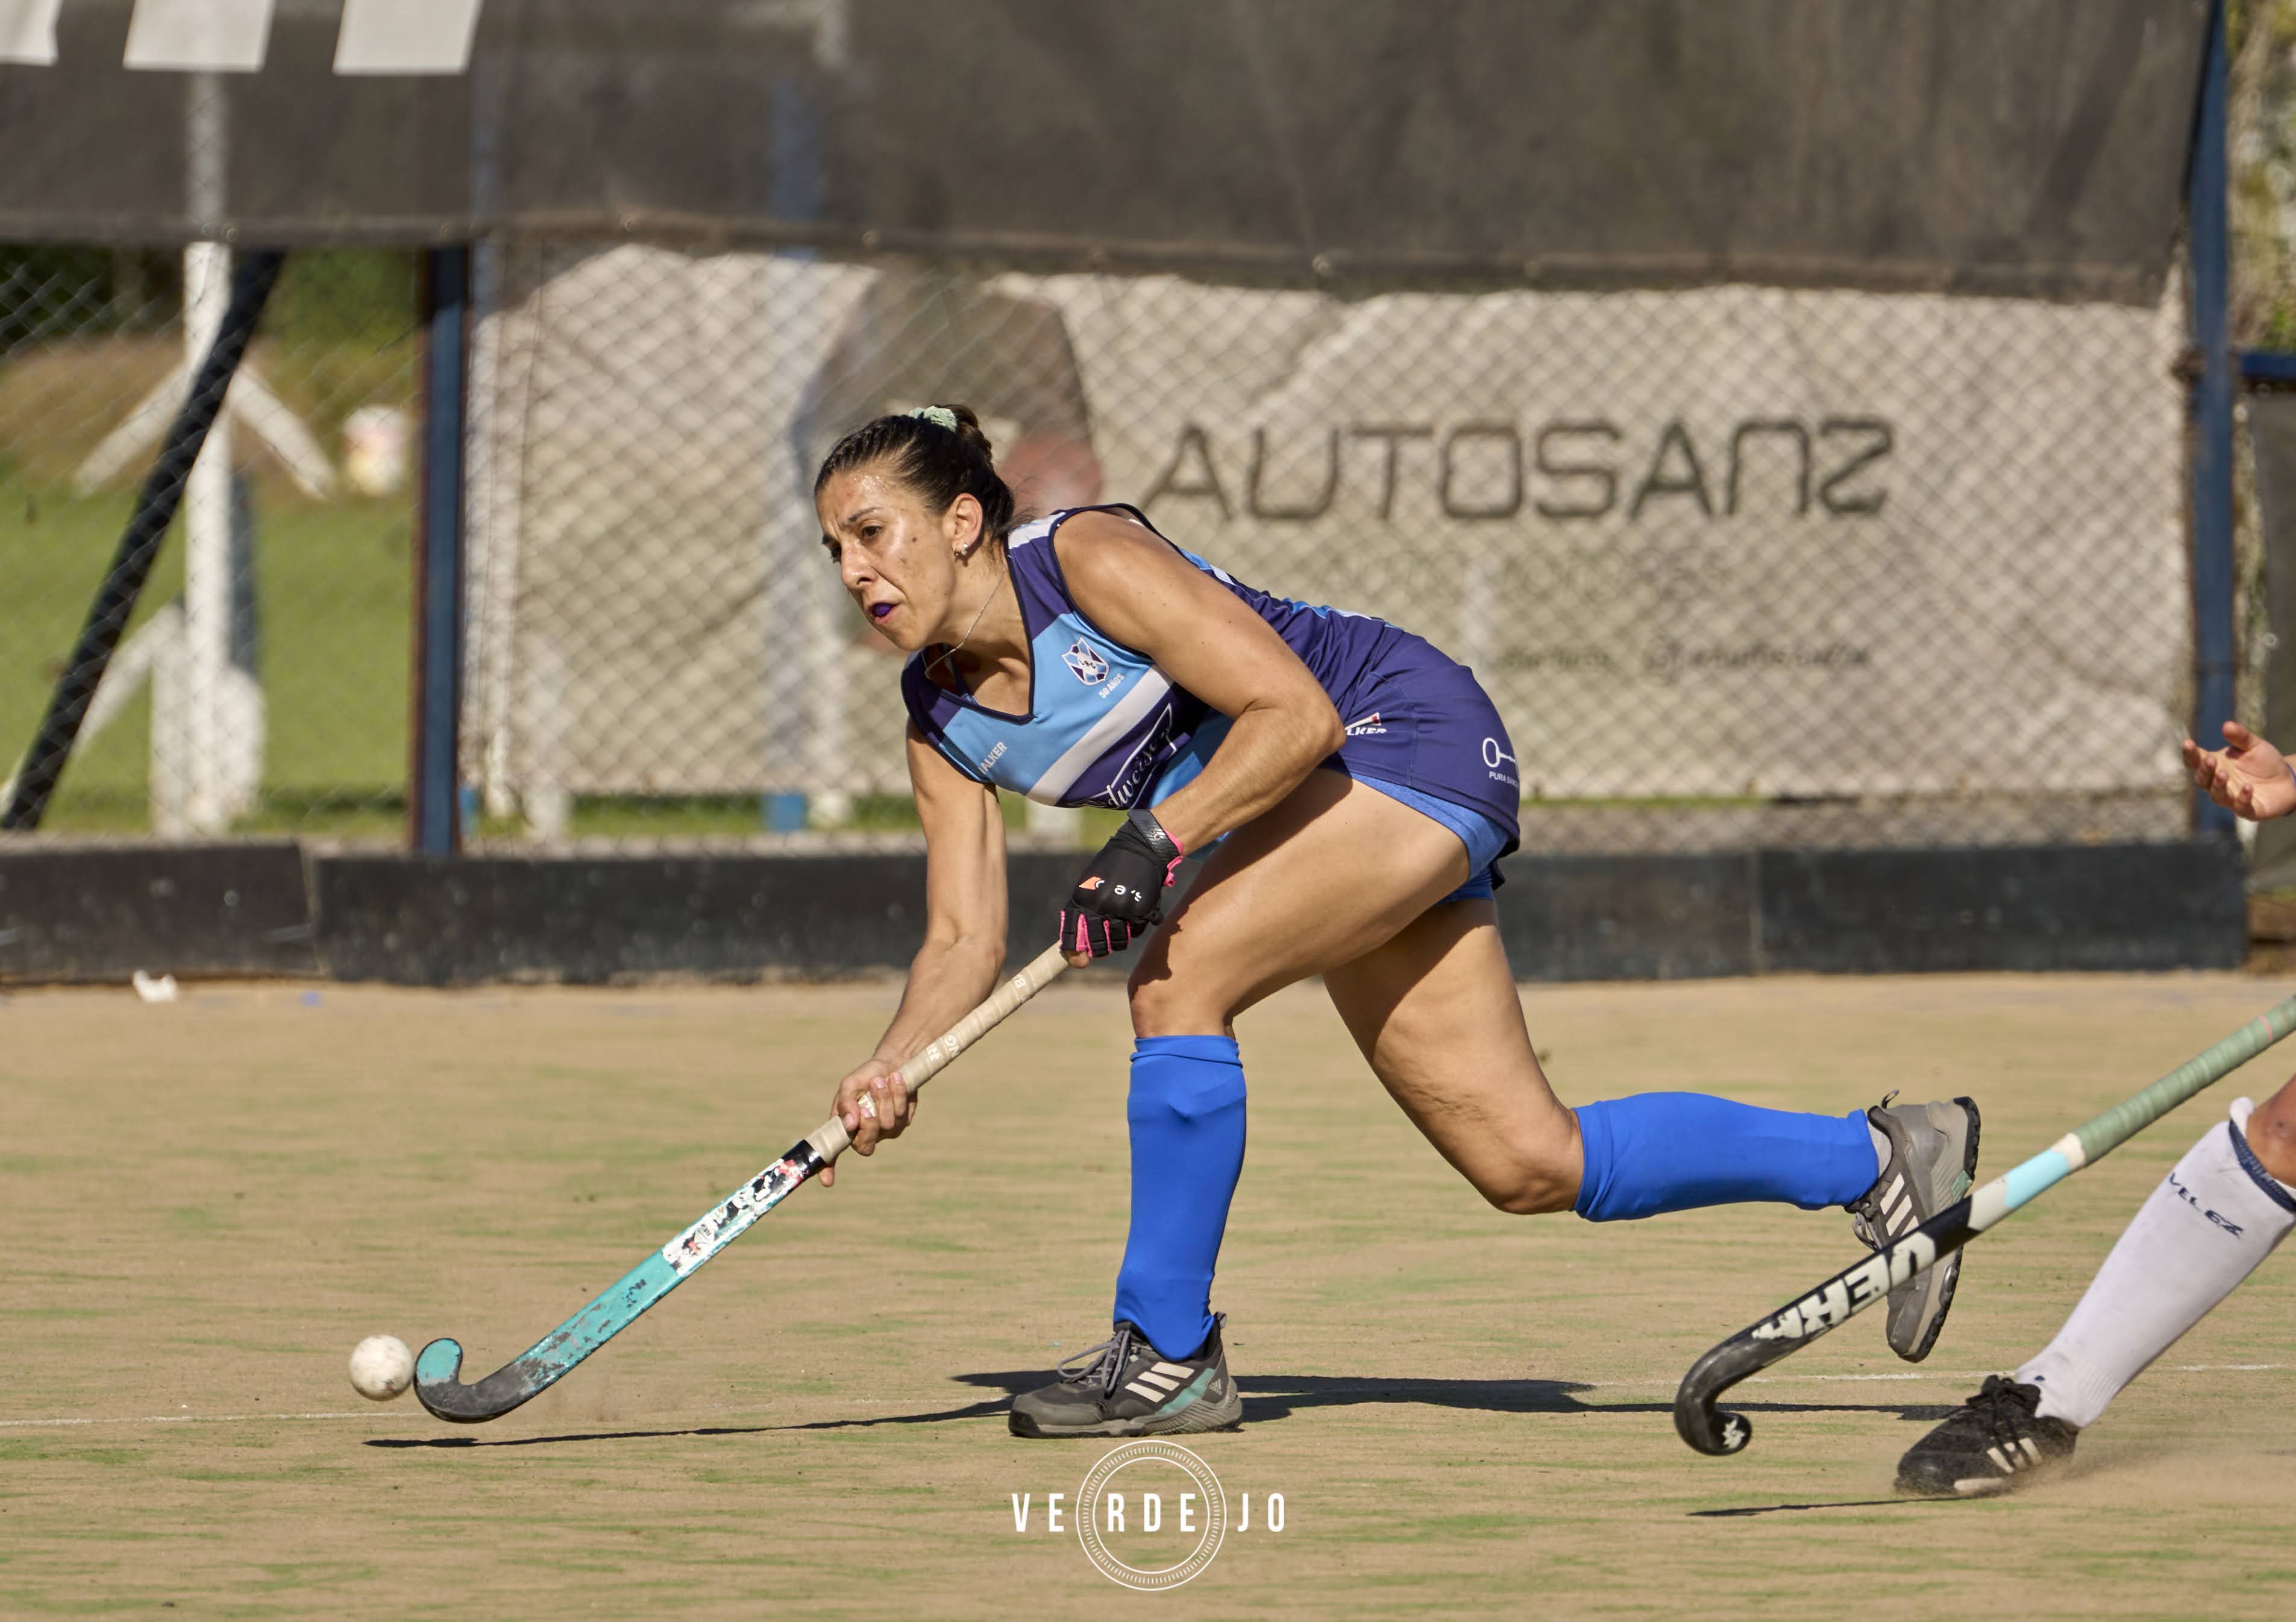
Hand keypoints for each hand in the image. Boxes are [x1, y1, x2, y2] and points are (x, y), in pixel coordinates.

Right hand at [818, 1057, 914, 1187]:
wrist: (891, 1064)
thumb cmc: (865, 1077)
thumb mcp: (849, 1085)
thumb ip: (846, 1104)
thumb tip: (850, 1124)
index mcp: (845, 1128)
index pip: (833, 1153)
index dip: (827, 1169)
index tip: (827, 1182)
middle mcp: (864, 1133)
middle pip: (865, 1145)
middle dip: (868, 1124)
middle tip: (866, 1106)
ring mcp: (885, 1131)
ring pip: (886, 1124)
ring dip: (883, 1098)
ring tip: (880, 1080)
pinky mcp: (903, 1122)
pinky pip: (901, 1113)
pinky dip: (897, 1093)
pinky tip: (895, 1080)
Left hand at [1059, 810, 1183, 962]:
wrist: (1139, 848)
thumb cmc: (1111, 866)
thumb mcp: (1089, 882)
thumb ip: (1083, 909)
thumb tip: (1079, 943)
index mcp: (1082, 898)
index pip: (1071, 933)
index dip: (1073, 952)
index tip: (1079, 962)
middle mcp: (1101, 906)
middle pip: (1097, 944)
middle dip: (1100, 950)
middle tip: (1104, 949)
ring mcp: (1122, 909)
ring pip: (1119, 940)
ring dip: (1120, 938)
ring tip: (1122, 923)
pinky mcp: (1142, 910)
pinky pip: (1137, 930)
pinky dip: (1137, 925)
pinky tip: (1137, 909)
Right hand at [2184, 721, 2295, 821]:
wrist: (2288, 780)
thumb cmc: (2266, 762)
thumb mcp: (2254, 745)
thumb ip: (2240, 736)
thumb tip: (2227, 725)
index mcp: (2216, 765)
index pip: (2196, 761)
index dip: (2189, 754)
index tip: (2188, 743)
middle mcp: (2219, 783)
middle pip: (2202, 780)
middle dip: (2204, 771)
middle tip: (2211, 760)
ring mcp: (2231, 798)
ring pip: (2216, 796)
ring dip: (2218, 785)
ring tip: (2223, 773)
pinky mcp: (2248, 810)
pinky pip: (2240, 807)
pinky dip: (2242, 798)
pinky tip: (2248, 787)